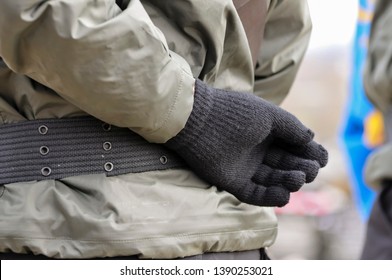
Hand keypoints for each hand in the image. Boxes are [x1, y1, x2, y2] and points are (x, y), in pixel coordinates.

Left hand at [165, 80, 327, 206]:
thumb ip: (292, 127)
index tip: (322, 158)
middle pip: (286, 165)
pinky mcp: (233, 182)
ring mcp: (246, 167)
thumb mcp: (269, 115)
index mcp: (268, 133)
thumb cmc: (235, 113)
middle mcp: (258, 151)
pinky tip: (284, 194)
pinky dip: (270, 197)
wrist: (198, 120)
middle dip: (302, 169)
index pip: (294, 147)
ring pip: (273, 180)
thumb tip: (311, 137)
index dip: (310, 153)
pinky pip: (254, 194)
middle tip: (310, 170)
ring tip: (298, 178)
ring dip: (289, 182)